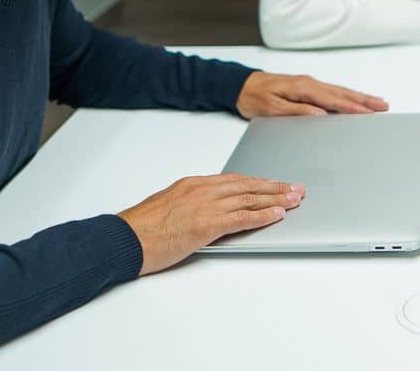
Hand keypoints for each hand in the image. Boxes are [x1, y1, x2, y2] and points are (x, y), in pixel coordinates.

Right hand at [119, 172, 303, 275]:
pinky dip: (262, 216)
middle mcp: (202, 190)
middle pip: (248, 186)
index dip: (259, 182)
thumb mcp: (168, 206)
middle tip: (296, 188)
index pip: (235, 180)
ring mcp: (205, 206)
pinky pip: (241, 218)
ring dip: (276, 199)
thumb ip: (191, 204)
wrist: (124, 239)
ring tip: (295, 200)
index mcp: (193, 184)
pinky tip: (277, 215)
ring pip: (249, 199)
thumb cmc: (141, 228)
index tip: (275, 184)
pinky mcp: (206, 225)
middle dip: (275, 187)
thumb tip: (208, 210)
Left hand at [235, 72, 387, 118]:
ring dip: (359, 97)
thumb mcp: (272, 108)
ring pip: (340, 91)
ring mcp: (310, 84)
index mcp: (302, 88)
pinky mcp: (307, 87)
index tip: (369, 113)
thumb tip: (320, 114)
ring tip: (377, 103)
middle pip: (342, 93)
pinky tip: (355, 100)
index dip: (352, 107)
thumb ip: (297, 111)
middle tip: (384, 106)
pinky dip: (347, 96)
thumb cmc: (253, 97)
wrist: (240, 85)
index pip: (333, 99)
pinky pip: (332, 92)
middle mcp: (309, 83)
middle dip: (364, 100)